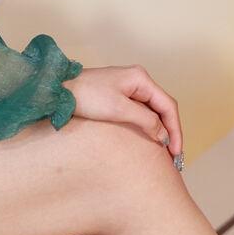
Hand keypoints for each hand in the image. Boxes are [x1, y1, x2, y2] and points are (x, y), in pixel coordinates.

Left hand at [68, 63, 182, 164]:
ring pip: (153, 112)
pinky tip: (150, 141)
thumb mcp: (118, 109)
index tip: (176, 151)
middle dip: (170, 132)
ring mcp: (128, 88)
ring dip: (160, 130)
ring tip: (165, 152)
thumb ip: (145, 120)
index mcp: (141, 78)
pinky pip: (141, 113)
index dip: (175, 129)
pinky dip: (148, 127)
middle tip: (174, 156)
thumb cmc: (86, 96)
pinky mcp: (119, 97)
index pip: (168, 105)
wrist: (57, 91)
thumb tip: (163, 135)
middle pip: (163, 108)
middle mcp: (138, 81)